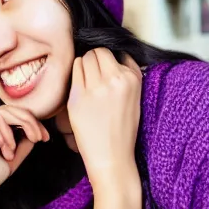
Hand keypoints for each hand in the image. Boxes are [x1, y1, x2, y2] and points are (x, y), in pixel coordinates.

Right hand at [0, 106, 49, 208]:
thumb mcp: (8, 161)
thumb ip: (20, 145)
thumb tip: (35, 131)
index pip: (7, 114)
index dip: (28, 121)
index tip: (44, 137)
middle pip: (4, 110)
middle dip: (26, 121)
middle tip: (39, 137)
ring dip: (12, 133)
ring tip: (12, 153)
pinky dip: (1, 135)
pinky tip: (5, 151)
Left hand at [66, 49, 142, 192]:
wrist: (112, 156)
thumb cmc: (123, 128)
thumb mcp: (135, 97)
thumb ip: (127, 74)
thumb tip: (113, 55)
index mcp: (132, 78)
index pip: (116, 52)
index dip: (108, 60)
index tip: (105, 69)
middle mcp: (116, 79)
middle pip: (98, 52)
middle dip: (95, 59)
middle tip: (93, 75)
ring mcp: (96, 88)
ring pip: (85, 58)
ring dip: (84, 66)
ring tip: (87, 83)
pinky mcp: (78, 96)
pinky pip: (74, 70)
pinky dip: (75, 75)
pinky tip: (80, 89)